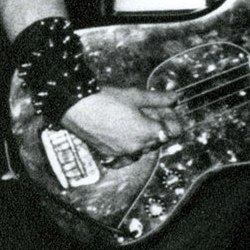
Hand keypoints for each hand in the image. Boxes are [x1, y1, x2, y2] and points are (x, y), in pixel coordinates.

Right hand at [61, 86, 179, 159]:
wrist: (73, 107)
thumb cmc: (104, 100)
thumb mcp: (135, 96)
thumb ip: (158, 99)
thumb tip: (176, 97)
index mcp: (148, 133)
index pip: (175, 131)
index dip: (173, 118)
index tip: (167, 108)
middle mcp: (138, 147)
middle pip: (160, 138)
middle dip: (159, 124)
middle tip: (151, 109)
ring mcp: (123, 153)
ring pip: (145, 146)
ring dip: (145, 134)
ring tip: (136, 117)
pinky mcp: (110, 154)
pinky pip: (128, 154)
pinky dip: (131, 144)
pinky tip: (126, 133)